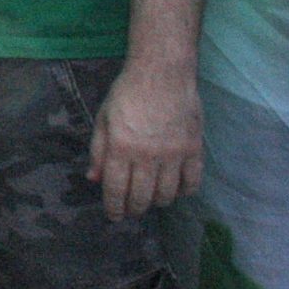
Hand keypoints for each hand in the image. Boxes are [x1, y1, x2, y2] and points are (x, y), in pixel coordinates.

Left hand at [88, 61, 203, 219]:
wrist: (162, 72)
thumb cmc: (127, 93)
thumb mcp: (104, 119)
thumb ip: (99, 151)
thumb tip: (94, 179)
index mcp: (121, 147)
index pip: (116, 190)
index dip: (114, 208)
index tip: (114, 216)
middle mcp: (147, 155)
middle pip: (142, 197)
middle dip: (134, 209)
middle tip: (131, 210)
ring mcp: (174, 154)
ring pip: (166, 195)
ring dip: (157, 202)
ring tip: (151, 199)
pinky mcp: (194, 149)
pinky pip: (192, 182)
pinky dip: (184, 192)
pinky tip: (176, 190)